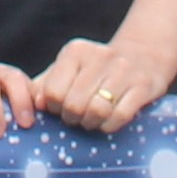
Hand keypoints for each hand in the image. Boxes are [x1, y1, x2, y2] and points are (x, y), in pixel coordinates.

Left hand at [36, 34, 176, 134]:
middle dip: (72, 118)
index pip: (52, 92)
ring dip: (91, 123)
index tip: (61, 109)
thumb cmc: (96, 70)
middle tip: (77, 118)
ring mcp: (123, 70)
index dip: (54, 108)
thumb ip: (45, 84)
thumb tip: (32, 104)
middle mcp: (99, 57)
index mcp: (76, 52)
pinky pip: (119, 116)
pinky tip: (108, 121)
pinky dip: (109, 125)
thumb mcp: (70, 68)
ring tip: (91, 120)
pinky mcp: (143, 85)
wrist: (145, 55)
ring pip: (96, 110)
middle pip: (73, 104)